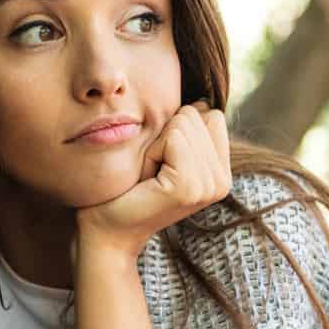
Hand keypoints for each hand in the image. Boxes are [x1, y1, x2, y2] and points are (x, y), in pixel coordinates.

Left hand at [76, 102, 230, 261]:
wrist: (105, 229)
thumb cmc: (127, 187)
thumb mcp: (164, 152)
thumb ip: (187, 129)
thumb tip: (199, 99)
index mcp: (221, 172)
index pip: (211, 114)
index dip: (177, 129)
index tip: (162, 161)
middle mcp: (222, 180)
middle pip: (197, 113)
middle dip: (165, 135)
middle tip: (152, 171)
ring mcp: (209, 186)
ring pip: (184, 122)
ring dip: (156, 144)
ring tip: (149, 175)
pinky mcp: (189, 187)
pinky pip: (173, 137)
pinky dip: (151, 151)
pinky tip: (146, 179)